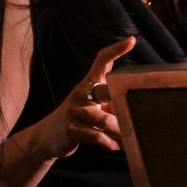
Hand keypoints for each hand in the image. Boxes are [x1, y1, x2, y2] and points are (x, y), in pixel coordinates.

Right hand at [35, 36, 135, 160]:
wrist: (48, 135)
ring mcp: (76, 111)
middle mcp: (82, 93)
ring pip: (106, 120)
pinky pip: (98, 137)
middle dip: (121, 101)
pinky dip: (111, 143)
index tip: (132, 40)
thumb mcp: (94, 104)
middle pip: (106, 92)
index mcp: (89, 83)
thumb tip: (139, 107)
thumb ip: (113, 102)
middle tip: (135, 110)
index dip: (116, 49)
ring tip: (129, 137)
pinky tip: (116, 146)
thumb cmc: (80, 118)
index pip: (102, 61)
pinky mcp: (72, 129)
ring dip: (120, 131)